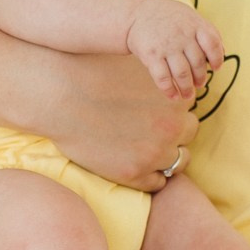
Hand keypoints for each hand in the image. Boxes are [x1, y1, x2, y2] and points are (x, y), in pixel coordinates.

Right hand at [24, 49, 197, 190]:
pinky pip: (158, 183)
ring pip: (178, 162)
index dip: (172, 109)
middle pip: (188, 134)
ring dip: (166, 156)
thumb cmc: (95, 73)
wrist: (61, 95)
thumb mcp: (138, 66)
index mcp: (175, 100)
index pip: (187, 109)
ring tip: (144, 148)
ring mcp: (154, 154)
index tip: (156, 109)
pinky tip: (134, 162)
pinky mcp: (134, 174)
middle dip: (173, 132)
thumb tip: (175, 76)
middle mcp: (171, 128)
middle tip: (150, 128)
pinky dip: (150, 175)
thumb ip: (162, 76)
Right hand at [124, 0, 225, 101]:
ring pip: (182, 74)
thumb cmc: (168, 18)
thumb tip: (222, 53)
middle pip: (198, 63)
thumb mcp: (189, 16)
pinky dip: (169, 90)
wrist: (136, 15)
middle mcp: (182, 36)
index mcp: (194, 25)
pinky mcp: (151, 56)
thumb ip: (207, 31)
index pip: (212, 44)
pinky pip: (163, 78)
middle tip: (199, 84)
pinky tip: (173, 96)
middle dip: (200, 78)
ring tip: (188, 95)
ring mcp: (166, 46)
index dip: (217, 59)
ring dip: (187, 89)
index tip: (216, 69)